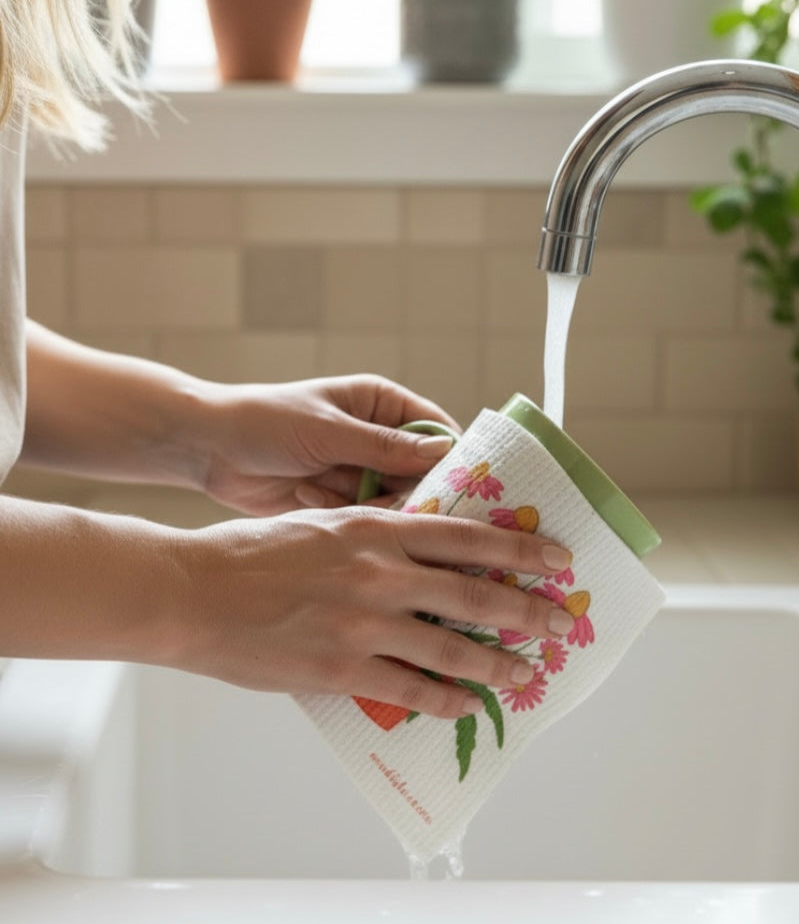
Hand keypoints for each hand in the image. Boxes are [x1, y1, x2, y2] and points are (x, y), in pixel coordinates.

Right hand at [176, 505, 574, 717]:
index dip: (518, 549)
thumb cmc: (248, 554)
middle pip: (473, 592)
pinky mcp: (342, 668)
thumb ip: (369, 539)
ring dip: (498, 662)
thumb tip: (414, 555)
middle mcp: (380, 572)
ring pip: (452, 648)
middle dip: (527, 609)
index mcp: (374, 529)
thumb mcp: (318, 524)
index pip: (466, 536)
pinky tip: (468, 706)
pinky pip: (411, 689)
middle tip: (560, 620)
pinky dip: (447, 700)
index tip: (554, 558)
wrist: (195, 591)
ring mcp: (364, 623)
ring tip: (526, 672)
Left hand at [193, 374, 459, 515]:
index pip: (437, 430)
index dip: (458, 459)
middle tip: (415, 519)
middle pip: (423, 474)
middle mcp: (378, 438)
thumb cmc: (266, 421)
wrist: (207, 448)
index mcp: (382, 404)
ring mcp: (359, 471)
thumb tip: (446, 451)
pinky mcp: (339, 503)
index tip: (472, 489)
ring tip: (345, 503)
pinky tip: (320, 506)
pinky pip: (364, 519)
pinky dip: (348, 519)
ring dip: (376, 509)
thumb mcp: (327, 431)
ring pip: (395, 502)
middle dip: (416, 495)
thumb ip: (384, 446)